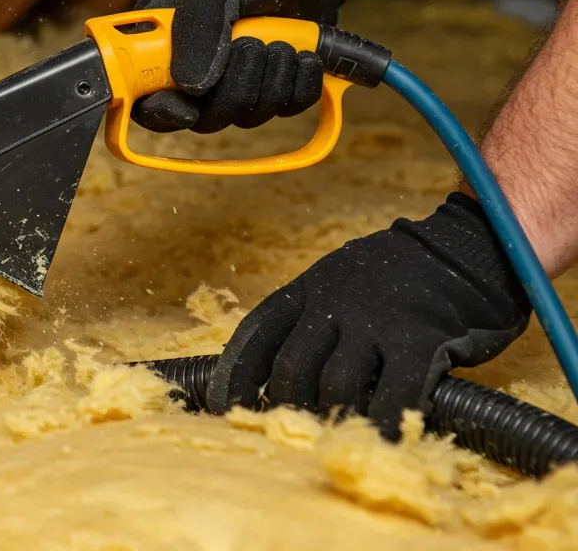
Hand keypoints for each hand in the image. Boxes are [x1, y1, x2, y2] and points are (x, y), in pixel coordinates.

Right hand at [133, 0, 366, 133]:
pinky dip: (299, 85)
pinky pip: (285, 108)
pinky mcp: (275, 78)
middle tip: (255, 46)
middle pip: (200, 116)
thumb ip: (197, 25)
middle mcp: (194, 63)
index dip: (160, 111)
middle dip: (234, 89)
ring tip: (284, 40)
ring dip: (271, 83)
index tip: (185, 107)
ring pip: (244, 114)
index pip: (144, 95)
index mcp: (161, 37)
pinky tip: (304, 54)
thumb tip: (191, 85)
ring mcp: (236, 74)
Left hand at [205, 192, 530, 437]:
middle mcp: (332, 304)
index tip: (223, 404)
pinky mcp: (417, 340)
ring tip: (330, 434)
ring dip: (328, 416)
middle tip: (289, 427)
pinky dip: (379, 422)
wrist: (465, 247)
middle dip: (283, 404)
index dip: (234, 373)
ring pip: (332, 384)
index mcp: (307, 289)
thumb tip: (275, 367)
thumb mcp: (339, 279)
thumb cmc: (398, 274)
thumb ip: (311, 315)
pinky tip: (376, 440)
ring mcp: (374, 322)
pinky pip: (391, 393)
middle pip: (289, 366)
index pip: (256, 334)